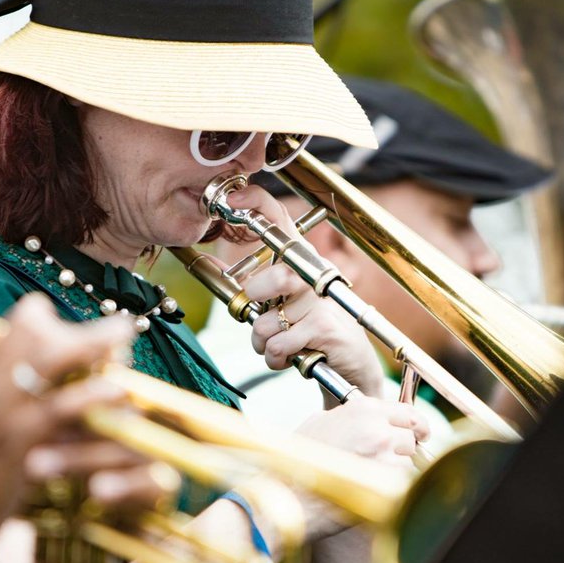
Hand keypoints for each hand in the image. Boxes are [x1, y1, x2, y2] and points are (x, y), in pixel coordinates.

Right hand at [0, 294, 173, 534]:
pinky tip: (117, 389)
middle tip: (124, 330)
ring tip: (127, 351)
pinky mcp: (17, 441)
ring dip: (93, 347)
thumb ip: (12, 389)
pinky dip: (90, 394)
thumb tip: (49, 367)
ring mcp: (1, 410)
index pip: (18, 322)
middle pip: (36, 330)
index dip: (54, 321)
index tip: (80, 330)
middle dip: (84, 327)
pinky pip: (57, 408)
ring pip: (51, 360)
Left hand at [225, 186, 384, 398]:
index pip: (281, 220)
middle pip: (276, 276)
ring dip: (262, 341)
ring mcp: (323, 302)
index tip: (235, 197)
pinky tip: (289, 356)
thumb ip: (256, 286)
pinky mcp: (326, 329)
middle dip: (258, 298)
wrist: (351, 364)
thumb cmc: (311, 330)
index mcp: (301, 261)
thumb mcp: (283, 302)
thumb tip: (212, 265)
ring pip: (267, 322)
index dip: (257, 204)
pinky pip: (279, 345)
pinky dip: (274, 358)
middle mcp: (315, 274)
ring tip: (277, 344)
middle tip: (262, 312)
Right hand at [288, 396, 428, 538]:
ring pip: (408, 464)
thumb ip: (349, 417)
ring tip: (367, 480)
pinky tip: (368, 492)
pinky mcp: (388, 485)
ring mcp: (384, 457)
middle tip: (389, 461)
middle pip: (410, 439)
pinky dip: (391, 491)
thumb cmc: (296, 461)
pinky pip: (402, 486)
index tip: (420, 433)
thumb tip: (365, 420)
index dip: (415, 425)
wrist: (290, 494)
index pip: (407, 412)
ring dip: (395, 472)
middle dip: (402, 451)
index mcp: (362, 410)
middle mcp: (377, 429)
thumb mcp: (319, 423)